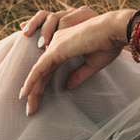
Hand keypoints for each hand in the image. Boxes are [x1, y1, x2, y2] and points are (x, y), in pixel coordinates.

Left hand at [18, 9, 132, 115]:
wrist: (115, 29)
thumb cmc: (108, 43)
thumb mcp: (93, 64)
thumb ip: (79, 75)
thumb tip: (68, 87)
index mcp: (65, 48)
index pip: (48, 71)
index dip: (43, 87)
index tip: (39, 102)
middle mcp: (56, 45)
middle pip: (40, 73)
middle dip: (35, 92)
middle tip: (31, 110)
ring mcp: (54, 46)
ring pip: (38, 73)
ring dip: (31, 91)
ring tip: (29, 108)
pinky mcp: (56, 50)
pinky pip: (39, 69)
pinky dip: (31, 81)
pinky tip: (25, 93)